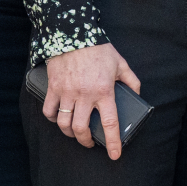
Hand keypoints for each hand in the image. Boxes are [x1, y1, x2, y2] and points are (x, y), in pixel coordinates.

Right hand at [44, 43, 141, 158]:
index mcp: (104, 91)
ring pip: (64, 124)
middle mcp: (85, 95)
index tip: (114, 154)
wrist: (73, 32)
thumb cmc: (98, 48)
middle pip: (82, 129)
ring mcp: (67, 92)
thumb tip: (136, 93)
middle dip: (86, 141)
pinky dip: (53, 119)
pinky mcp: (54, 88)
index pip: (110, 123)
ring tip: (74, 133)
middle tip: (90, 143)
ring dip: (69, 133)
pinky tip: (58, 119)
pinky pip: (49, 111)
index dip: (113, 142)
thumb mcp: (120, 63)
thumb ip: (131, 80)